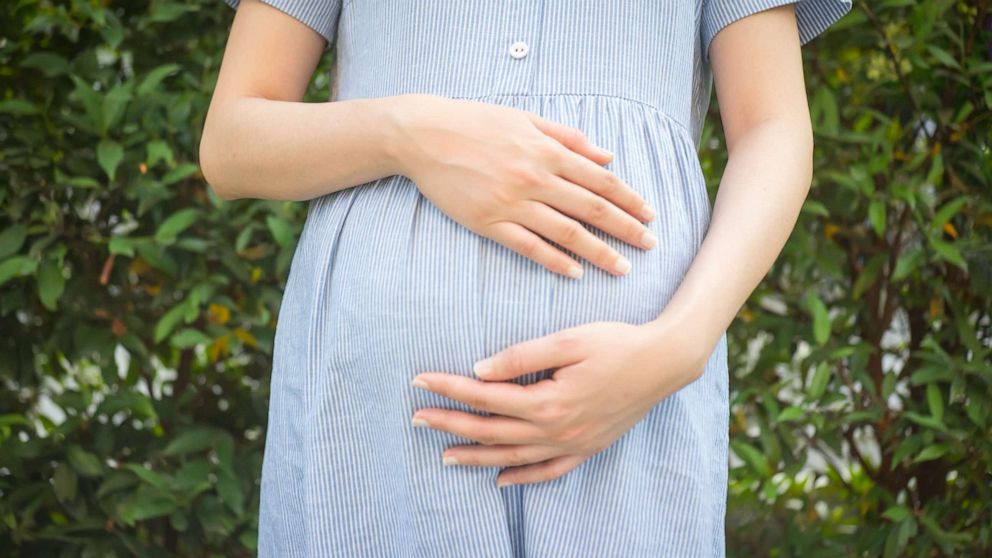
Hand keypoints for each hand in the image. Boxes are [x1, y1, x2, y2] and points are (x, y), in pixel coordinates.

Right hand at [390, 93, 658, 278]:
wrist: (426, 135)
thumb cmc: (477, 123)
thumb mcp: (526, 120)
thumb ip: (568, 138)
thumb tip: (606, 156)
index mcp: (547, 151)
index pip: (600, 180)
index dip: (629, 199)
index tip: (650, 215)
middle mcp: (536, 178)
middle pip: (592, 208)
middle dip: (626, 228)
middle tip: (650, 245)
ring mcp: (513, 202)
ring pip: (566, 232)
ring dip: (599, 252)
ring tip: (622, 268)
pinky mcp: (490, 222)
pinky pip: (529, 246)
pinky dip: (555, 261)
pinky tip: (574, 272)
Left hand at [409, 318, 710, 486]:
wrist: (664, 363)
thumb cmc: (616, 343)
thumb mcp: (568, 340)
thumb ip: (521, 356)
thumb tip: (479, 371)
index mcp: (547, 401)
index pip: (484, 397)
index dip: (449, 389)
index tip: (420, 381)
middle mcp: (556, 430)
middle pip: (491, 431)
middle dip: (450, 424)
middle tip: (416, 418)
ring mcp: (572, 444)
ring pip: (513, 457)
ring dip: (476, 456)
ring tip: (445, 455)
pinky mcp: (587, 449)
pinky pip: (548, 472)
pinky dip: (522, 477)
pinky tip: (501, 479)